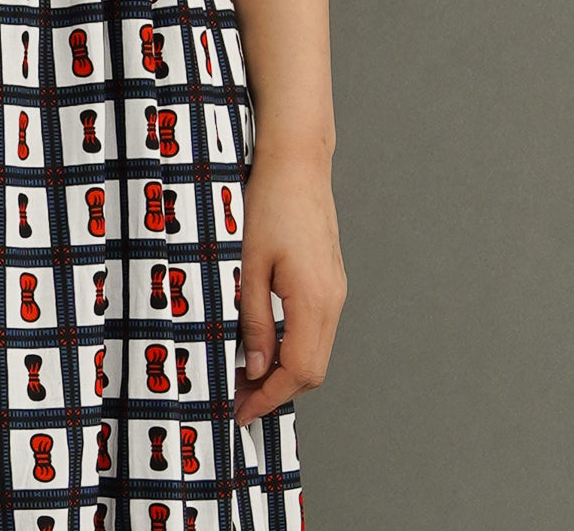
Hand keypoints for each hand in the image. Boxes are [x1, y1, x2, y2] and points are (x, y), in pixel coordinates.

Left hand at [233, 149, 346, 429]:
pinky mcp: (330, 280)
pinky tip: (264, 342)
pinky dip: (292, 346)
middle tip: (237, 396)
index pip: (298, 371)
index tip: (241, 412)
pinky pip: (316, 329)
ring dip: (284, 370)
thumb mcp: (249, 264)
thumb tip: (254, 368)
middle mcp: (332, 301)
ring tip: (245, 372)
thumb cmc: (269, 203)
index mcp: (314, 301)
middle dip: (276, 390)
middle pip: (312, 370)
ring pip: (315, 351)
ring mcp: (335, 290)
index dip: (269, 397)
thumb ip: (253, 319)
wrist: (297, 162)